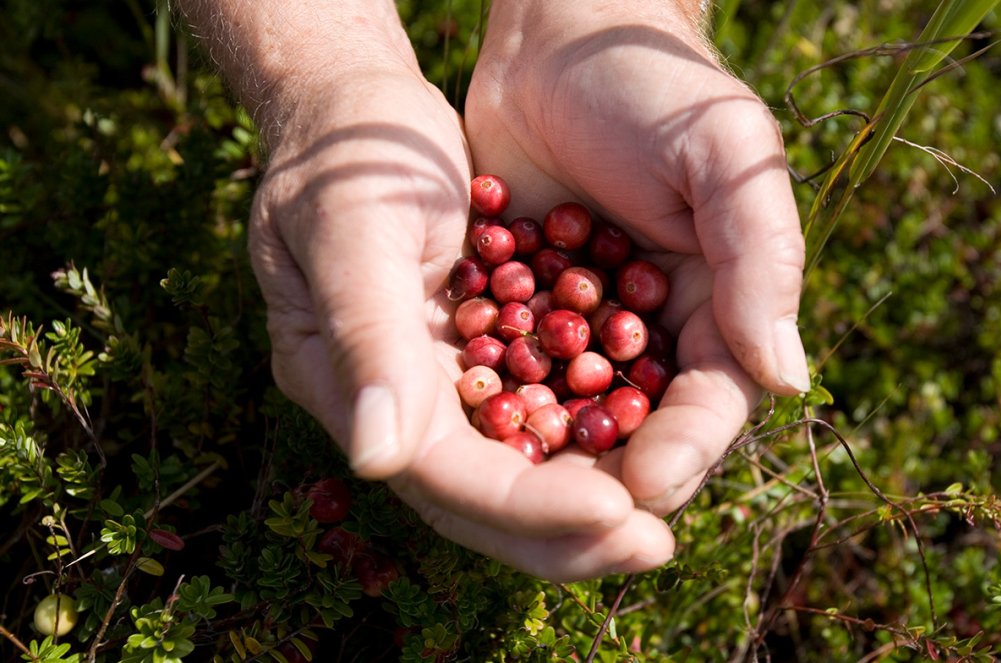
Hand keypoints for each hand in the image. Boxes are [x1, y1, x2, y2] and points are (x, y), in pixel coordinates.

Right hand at [249, 66, 673, 581]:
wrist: (357, 104)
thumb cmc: (352, 149)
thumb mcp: (353, 227)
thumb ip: (368, 339)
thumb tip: (377, 461)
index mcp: (343, 379)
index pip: (440, 472)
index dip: (525, 503)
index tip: (615, 512)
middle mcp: (388, 400)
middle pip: (477, 496)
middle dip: (564, 531)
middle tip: (651, 548)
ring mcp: (429, 382)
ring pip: (508, 470)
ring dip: (582, 502)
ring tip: (656, 525)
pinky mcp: (470, 356)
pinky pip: (530, 418)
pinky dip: (582, 442)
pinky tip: (643, 450)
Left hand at [466, 2, 810, 515]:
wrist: (562, 34)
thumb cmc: (660, 86)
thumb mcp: (728, 156)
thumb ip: (761, 260)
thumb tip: (789, 380)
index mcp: (718, 312)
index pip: (711, 406)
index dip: (684, 452)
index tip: (646, 489)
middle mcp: (652, 337)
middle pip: (636, 436)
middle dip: (606, 484)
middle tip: (566, 526)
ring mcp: (580, 333)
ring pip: (564, 423)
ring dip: (538, 465)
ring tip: (504, 497)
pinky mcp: (515, 313)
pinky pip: (501, 377)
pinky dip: (484, 409)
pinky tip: (453, 434)